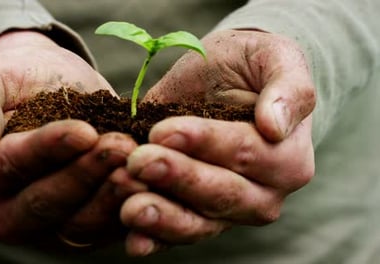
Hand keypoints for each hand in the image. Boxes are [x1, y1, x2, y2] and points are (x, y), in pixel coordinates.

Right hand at [0, 31, 141, 248]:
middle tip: (122, 147)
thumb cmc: (16, 80)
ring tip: (140, 165)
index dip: (49, 148)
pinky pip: (106, 228)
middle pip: (46, 201)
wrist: (48, 89)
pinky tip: (151, 184)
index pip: (12, 165)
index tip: (84, 131)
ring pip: (79, 222)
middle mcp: (7, 212)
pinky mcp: (80, 230)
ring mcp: (46, 227)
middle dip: (86, 174)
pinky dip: (130, 208)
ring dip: (112, 195)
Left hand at [120, 30, 315, 255]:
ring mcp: (228, 211)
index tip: (164, 131)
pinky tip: (134, 240)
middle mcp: (262, 193)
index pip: (246, 153)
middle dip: (177, 179)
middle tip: (138, 162)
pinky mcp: (197, 217)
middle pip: (220, 193)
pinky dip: (155, 239)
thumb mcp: (274, 58)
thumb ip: (288, 87)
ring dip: (163, 218)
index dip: (205, 143)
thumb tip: (276, 125)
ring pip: (199, 223)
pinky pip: (178, 233)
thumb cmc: (248, 68)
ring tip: (130, 207)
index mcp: (287, 157)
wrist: (224, 83)